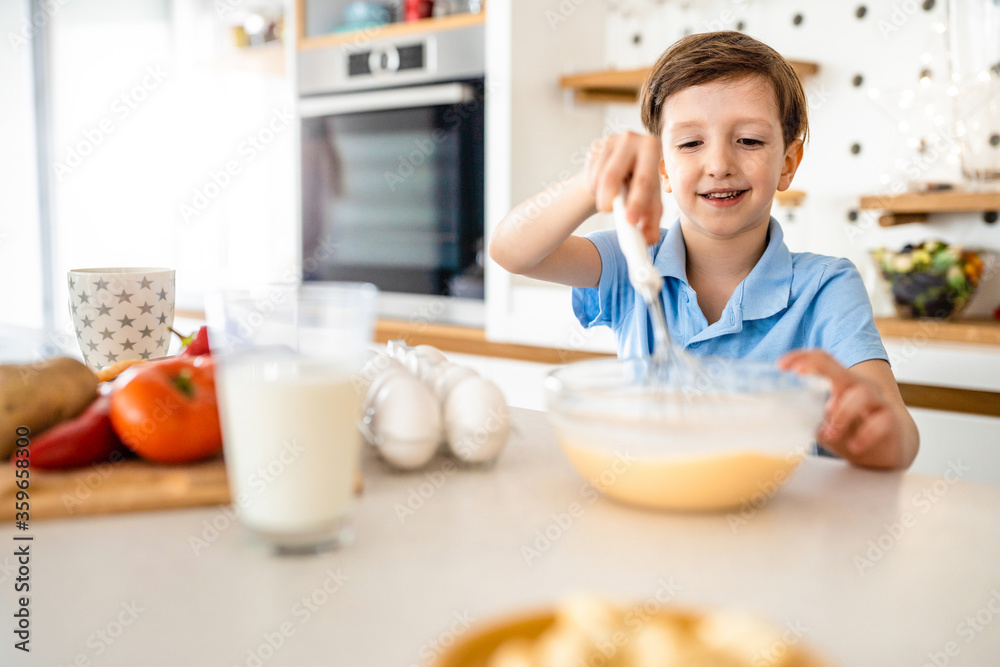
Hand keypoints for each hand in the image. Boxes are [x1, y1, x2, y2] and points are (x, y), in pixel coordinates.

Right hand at [585, 131, 663, 244]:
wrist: (623, 170)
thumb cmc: (639, 187)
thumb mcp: (649, 204)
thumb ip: (651, 223)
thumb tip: (649, 241)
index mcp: (653, 149)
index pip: (644, 179)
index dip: (637, 202)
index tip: (629, 221)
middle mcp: (632, 139)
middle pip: (613, 174)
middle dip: (608, 197)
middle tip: (607, 213)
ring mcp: (611, 141)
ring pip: (598, 178)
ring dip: (601, 197)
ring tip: (609, 203)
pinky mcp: (595, 147)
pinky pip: (590, 175)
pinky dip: (594, 189)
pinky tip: (602, 190)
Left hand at [777, 349, 909, 466]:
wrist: (887, 449)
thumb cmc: (850, 431)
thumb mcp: (822, 423)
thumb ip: (805, 415)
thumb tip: (776, 417)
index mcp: (840, 382)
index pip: (822, 360)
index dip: (801, 357)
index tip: (780, 365)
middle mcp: (859, 386)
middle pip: (840, 369)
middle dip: (818, 367)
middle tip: (799, 374)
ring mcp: (877, 401)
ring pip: (862, 393)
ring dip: (842, 412)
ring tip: (829, 432)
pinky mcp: (891, 421)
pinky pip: (881, 421)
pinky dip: (866, 434)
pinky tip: (854, 447)